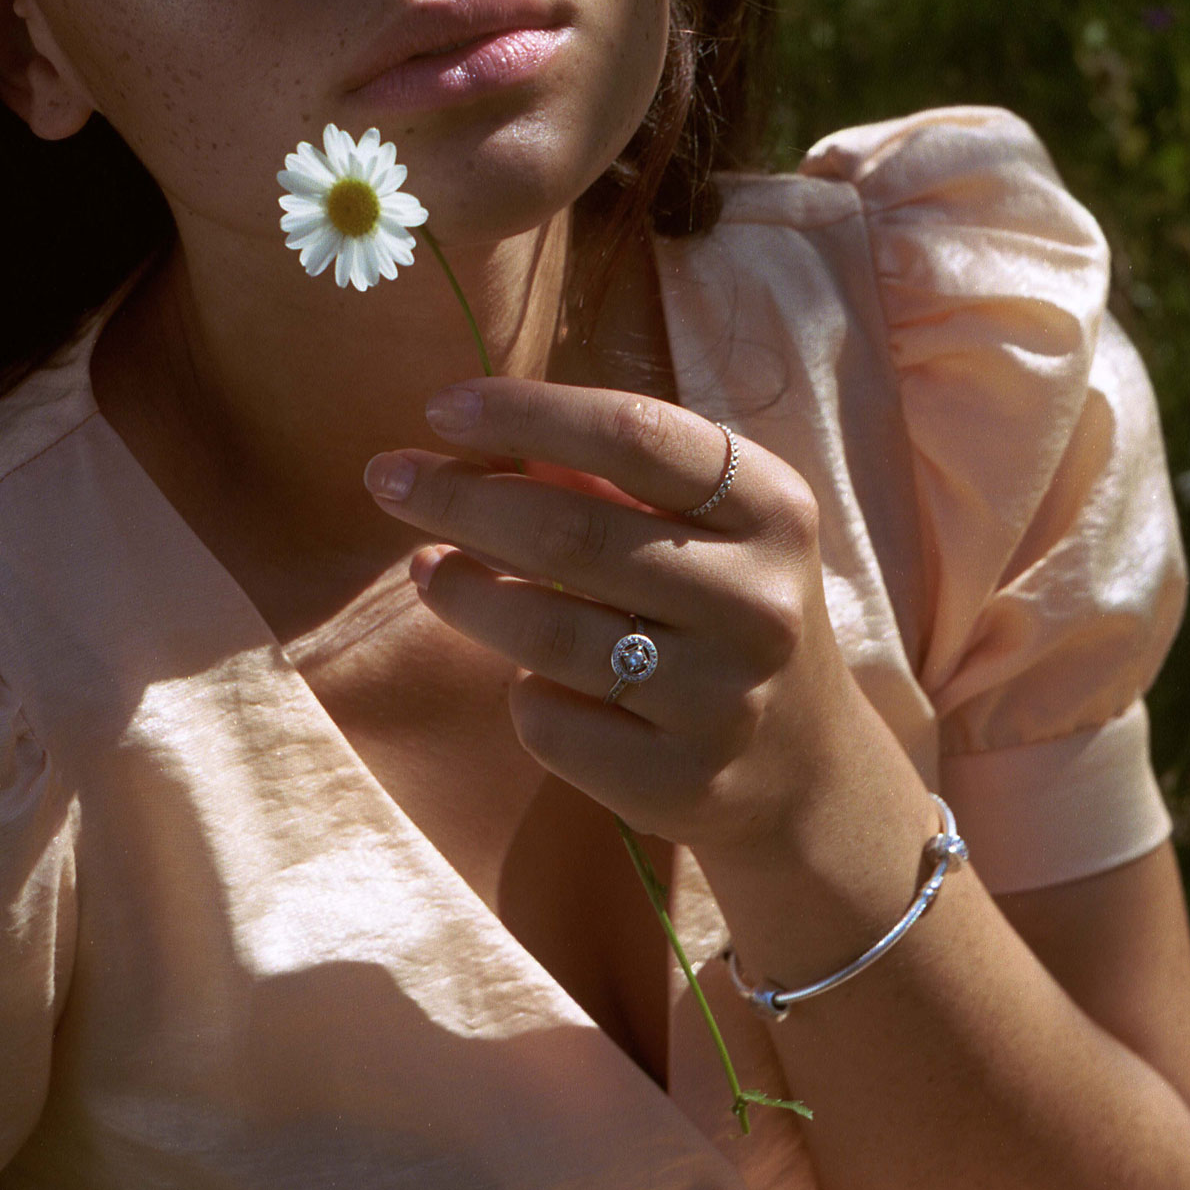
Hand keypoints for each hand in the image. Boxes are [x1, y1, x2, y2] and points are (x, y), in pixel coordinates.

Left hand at [364, 375, 864, 866]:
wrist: (801, 766)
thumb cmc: (719, 605)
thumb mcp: (703, 524)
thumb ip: (608, 475)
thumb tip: (470, 432)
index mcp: (772, 507)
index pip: (634, 434)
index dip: (526, 413)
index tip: (440, 408)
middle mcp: (759, 601)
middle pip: (569, 532)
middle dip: (457, 498)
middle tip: (387, 478)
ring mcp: (723, 698)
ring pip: (546, 633)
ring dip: (462, 592)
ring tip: (425, 568)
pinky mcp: (680, 781)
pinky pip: (551, 721)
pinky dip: (522, 691)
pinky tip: (524, 675)